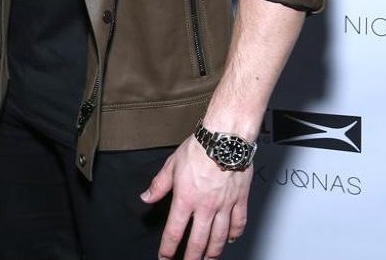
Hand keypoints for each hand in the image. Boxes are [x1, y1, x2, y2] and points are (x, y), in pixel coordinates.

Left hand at [141, 136, 252, 259]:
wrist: (224, 138)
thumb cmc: (200, 148)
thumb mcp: (172, 164)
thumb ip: (159, 184)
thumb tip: (146, 197)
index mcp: (186, 199)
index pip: (174, 231)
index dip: (168, 248)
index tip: (165, 257)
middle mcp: (205, 206)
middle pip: (198, 241)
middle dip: (191, 257)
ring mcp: (224, 205)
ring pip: (218, 237)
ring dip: (212, 252)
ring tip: (209, 259)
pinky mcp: (239, 199)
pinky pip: (238, 222)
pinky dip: (234, 234)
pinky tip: (231, 239)